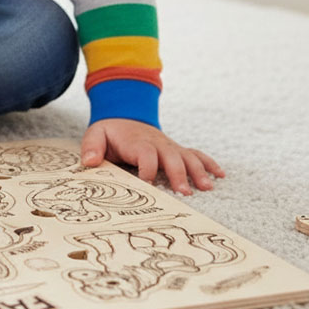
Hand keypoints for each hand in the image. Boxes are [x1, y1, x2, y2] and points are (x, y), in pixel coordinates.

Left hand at [80, 118, 224, 195]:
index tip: (147, 185)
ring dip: (199, 171)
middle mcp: (157, 143)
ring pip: (187, 156)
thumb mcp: (95, 135)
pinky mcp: (176, 150)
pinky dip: (209, 163)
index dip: (147, 169)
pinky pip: (195, 154)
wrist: (124, 116)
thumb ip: (91, 147)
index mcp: (137, 142)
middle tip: (185, 193)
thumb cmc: (109, 132)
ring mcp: (169, 146)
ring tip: (207, 188)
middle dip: (179, 175)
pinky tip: (220, 176)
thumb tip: (88, 162)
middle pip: (171, 157)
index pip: (145, 155)